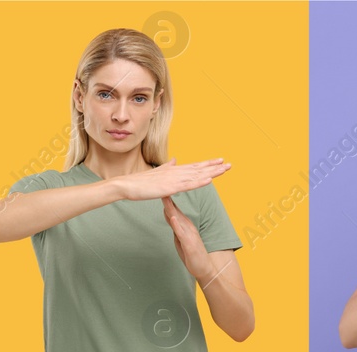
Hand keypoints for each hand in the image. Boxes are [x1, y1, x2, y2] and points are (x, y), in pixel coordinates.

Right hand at [113, 158, 230, 200]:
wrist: (127, 185)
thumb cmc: (140, 182)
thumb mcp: (158, 173)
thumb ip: (168, 166)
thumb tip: (175, 159)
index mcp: (174, 170)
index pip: (195, 166)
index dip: (208, 164)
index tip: (220, 160)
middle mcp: (176, 172)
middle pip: (199, 169)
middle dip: (215, 167)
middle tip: (229, 164)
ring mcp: (173, 179)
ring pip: (197, 175)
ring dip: (211, 172)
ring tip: (224, 169)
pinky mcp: (169, 187)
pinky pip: (188, 185)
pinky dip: (199, 182)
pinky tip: (209, 180)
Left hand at [164, 196, 215, 281]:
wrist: (205, 268)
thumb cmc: (192, 254)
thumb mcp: (181, 238)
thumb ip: (175, 226)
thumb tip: (169, 215)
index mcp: (185, 225)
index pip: (174, 210)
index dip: (166, 200)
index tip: (159, 189)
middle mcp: (188, 227)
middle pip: (175, 210)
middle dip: (167, 199)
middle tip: (160, 186)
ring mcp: (189, 235)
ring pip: (178, 218)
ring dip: (171, 208)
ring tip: (165, 197)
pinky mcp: (190, 244)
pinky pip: (182, 233)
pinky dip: (177, 225)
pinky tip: (173, 218)